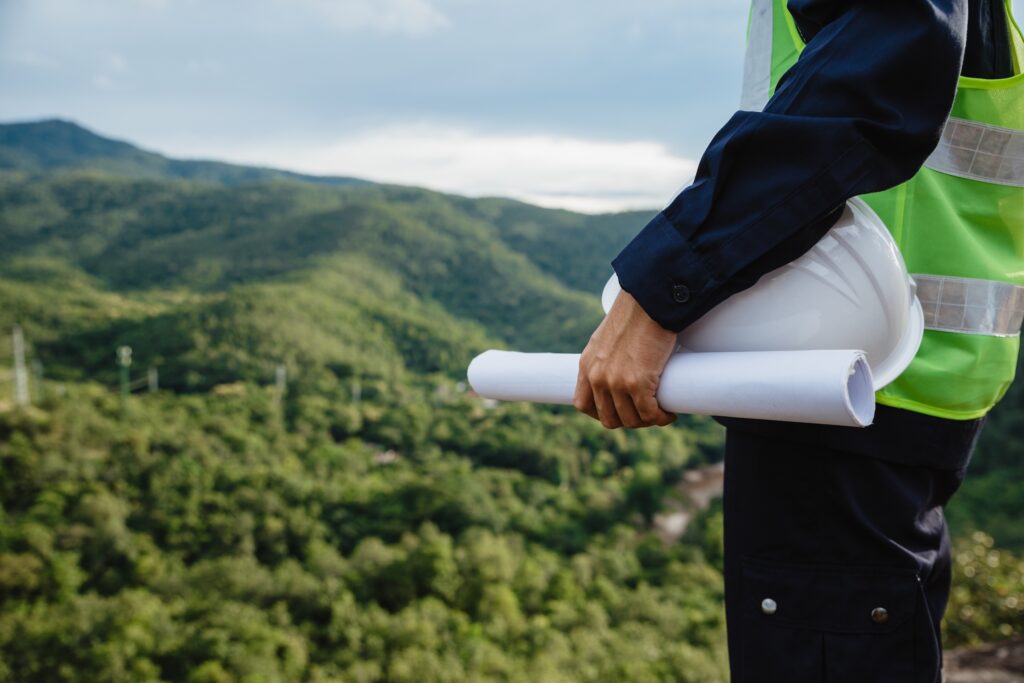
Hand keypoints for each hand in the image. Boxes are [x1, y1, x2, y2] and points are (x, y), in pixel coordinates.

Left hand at [574, 289, 677, 428]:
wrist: (648, 303)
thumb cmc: (634, 315)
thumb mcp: (607, 338)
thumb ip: (606, 357)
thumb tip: (620, 369)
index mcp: (587, 366)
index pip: (583, 405)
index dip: (602, 414)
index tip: (619, 411)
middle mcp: (598, 377)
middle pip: (609, 418)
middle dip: (629, 420)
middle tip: (645, 412)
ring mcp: (616, 383)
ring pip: (630, 420)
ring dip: (647, 420)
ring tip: (659, 412)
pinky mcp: (638, 384)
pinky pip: (649, 414)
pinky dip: (661, 418)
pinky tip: (668, 414)